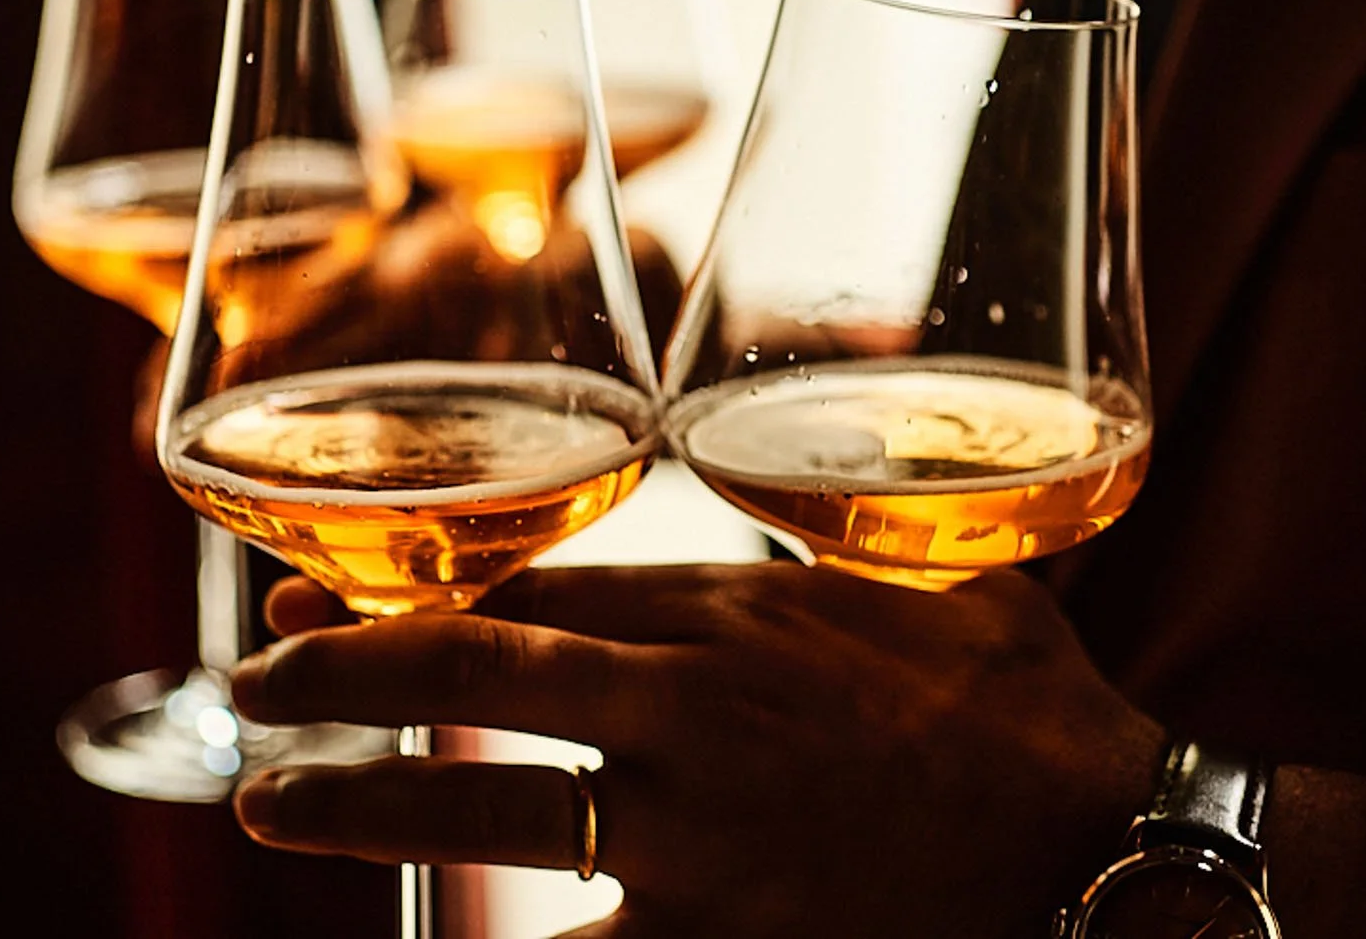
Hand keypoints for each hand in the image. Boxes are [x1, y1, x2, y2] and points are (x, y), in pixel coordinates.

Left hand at [229, 563, 1164, 937]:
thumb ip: (822, 551)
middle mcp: (694, 716)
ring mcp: (695, 840)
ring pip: (489, 819)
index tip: (336, 591)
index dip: (421, 591)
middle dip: (347, 673)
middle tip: (256, 680)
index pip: (539, 590)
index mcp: (736, 617)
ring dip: (360, 811)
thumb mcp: (926, 587)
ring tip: (267, 806)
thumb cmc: (1030, 708)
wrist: (1109, 850)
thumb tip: (776, 514)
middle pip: (478, 679)